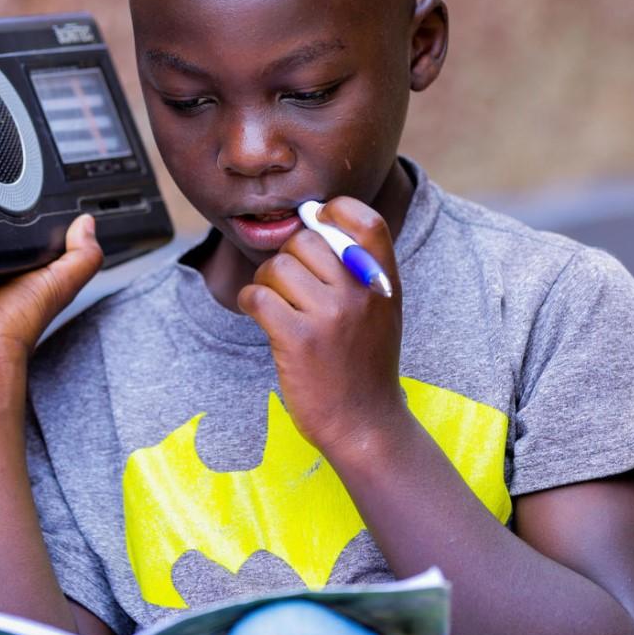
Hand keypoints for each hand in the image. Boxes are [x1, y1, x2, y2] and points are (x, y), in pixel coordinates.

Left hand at [237, 198, 405, 451]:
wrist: (366, 425)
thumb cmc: (365, 364)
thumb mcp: (381, 309)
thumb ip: (359, 267)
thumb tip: (313, 217)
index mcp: (383, 281)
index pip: (364, 220)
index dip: (334, 209)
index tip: (316, 220)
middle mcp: (360, 292)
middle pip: (304, 241)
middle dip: (286, 259)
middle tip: (288, 286)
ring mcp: (330, 315)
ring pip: (277, 267)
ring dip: (266, 283)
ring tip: (275, 306)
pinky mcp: (298, 339)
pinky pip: (258, 296)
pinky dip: (250, 302)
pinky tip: (259, 316)